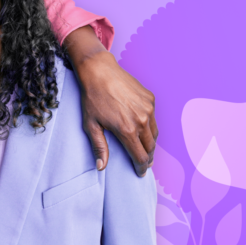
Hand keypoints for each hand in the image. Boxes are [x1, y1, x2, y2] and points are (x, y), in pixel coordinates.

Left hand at [64, 27, 156, 175]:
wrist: (99, 72)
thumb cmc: (92, 98)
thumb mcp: (90, 125)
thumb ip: (99, 147)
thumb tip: (101, 167)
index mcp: (127, 130)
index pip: (140, 156)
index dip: (140, 168)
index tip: (140, 172)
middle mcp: (141, 120)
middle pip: (150, 147)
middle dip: (147, 158)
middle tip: (143, 163)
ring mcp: (148, 109)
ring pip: (155, 134)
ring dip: (150, 144)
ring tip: (144, 149)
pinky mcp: (150, 99)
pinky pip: (154, 118)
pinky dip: (149, 126)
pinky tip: (142, 128)